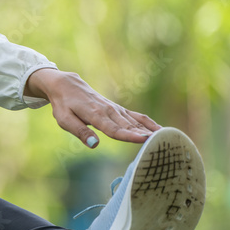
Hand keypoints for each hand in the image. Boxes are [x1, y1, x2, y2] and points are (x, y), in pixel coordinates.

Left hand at [25, 68, 160, 147]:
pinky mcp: (117, 108)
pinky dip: (148, 122)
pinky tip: (160, 130)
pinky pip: (135, 115)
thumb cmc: (63, 104)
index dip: (129, 136)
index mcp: (95, 115)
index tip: (145, 140)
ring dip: (150, 130)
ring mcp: (115, 109)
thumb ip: (80, 131)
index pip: (114, 129)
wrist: (66, 84)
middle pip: (129, 126)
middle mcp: (108, 111)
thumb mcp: (64, 119)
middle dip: (144, 136)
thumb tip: (94, 144)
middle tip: (162, 145)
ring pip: (135, 121)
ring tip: (166, 140)